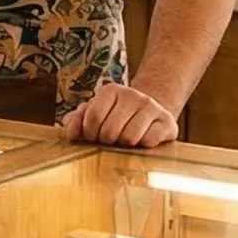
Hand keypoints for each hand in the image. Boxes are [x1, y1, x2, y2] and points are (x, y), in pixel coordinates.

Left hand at [62, 83, 179, 150]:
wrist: (149, 116)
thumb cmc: (116, 117)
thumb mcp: (95, 114)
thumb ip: (77, 120)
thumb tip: (71, 133)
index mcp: (111, 91)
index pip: (93, 116)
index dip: (89, 134)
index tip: (92, 138)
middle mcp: (132, 95)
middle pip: (110, 130)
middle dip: (106, 142)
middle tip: (109, 141)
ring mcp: (151, 107)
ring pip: (130, 137)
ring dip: (124, 145)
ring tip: (125, 140)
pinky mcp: (167, 122)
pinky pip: (149, 141)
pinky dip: (143, 146)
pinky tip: (142, 141)